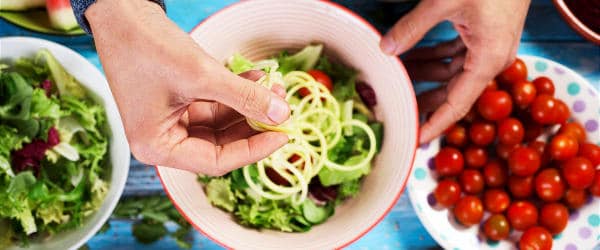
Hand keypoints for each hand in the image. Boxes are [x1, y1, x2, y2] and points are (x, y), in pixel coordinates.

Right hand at [86, 0, 289, 174]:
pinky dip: (235, 93)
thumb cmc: (147, 46)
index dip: (253, 149)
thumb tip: (281, 115)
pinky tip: (257, 78)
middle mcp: (163, 139)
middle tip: (282, 109)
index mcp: (157, 146)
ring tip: (273, 88)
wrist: (122, 13)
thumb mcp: (202, 75)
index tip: (282, 135)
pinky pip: (215, 105)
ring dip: (248, 105)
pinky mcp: (179, 101)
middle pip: (221, 144)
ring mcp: (171, 120)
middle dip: (254, 124)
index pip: (216, 161)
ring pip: (221, 123)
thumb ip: (244, 97)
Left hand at [380, 0, 529, 142]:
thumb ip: (413, 28)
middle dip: (423, 100)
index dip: (435, 123)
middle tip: (396, 111)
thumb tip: (386, 48)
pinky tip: (408, 58)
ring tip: (394, 81)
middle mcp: (490, 59)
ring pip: (450, 73)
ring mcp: (487, 48)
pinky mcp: (482, 36)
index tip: (416, 139)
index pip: (457, 105)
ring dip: (423, 75)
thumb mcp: (444, 2)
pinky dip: (431, 57)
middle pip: (452, 92)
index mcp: (488, 60)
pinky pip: (453, 55)